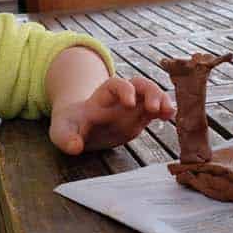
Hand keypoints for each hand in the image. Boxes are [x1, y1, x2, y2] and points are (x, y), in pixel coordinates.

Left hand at [50, 75, 174, 154]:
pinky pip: (155, 111)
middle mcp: (120, 98)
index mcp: (101, 97)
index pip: (115, 84)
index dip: (124, 90)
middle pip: (139, 84)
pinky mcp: (139, 119)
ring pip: (152, 95)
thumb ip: (66, 137)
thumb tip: (74, 147)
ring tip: (169, 113)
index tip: (130, 103)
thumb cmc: (70, 126)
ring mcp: (132, 108)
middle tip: (155, 108)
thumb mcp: (61, 131)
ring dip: (162, 100)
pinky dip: (164, 111)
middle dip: (150, 92)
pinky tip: (171, 116)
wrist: (77, 129)